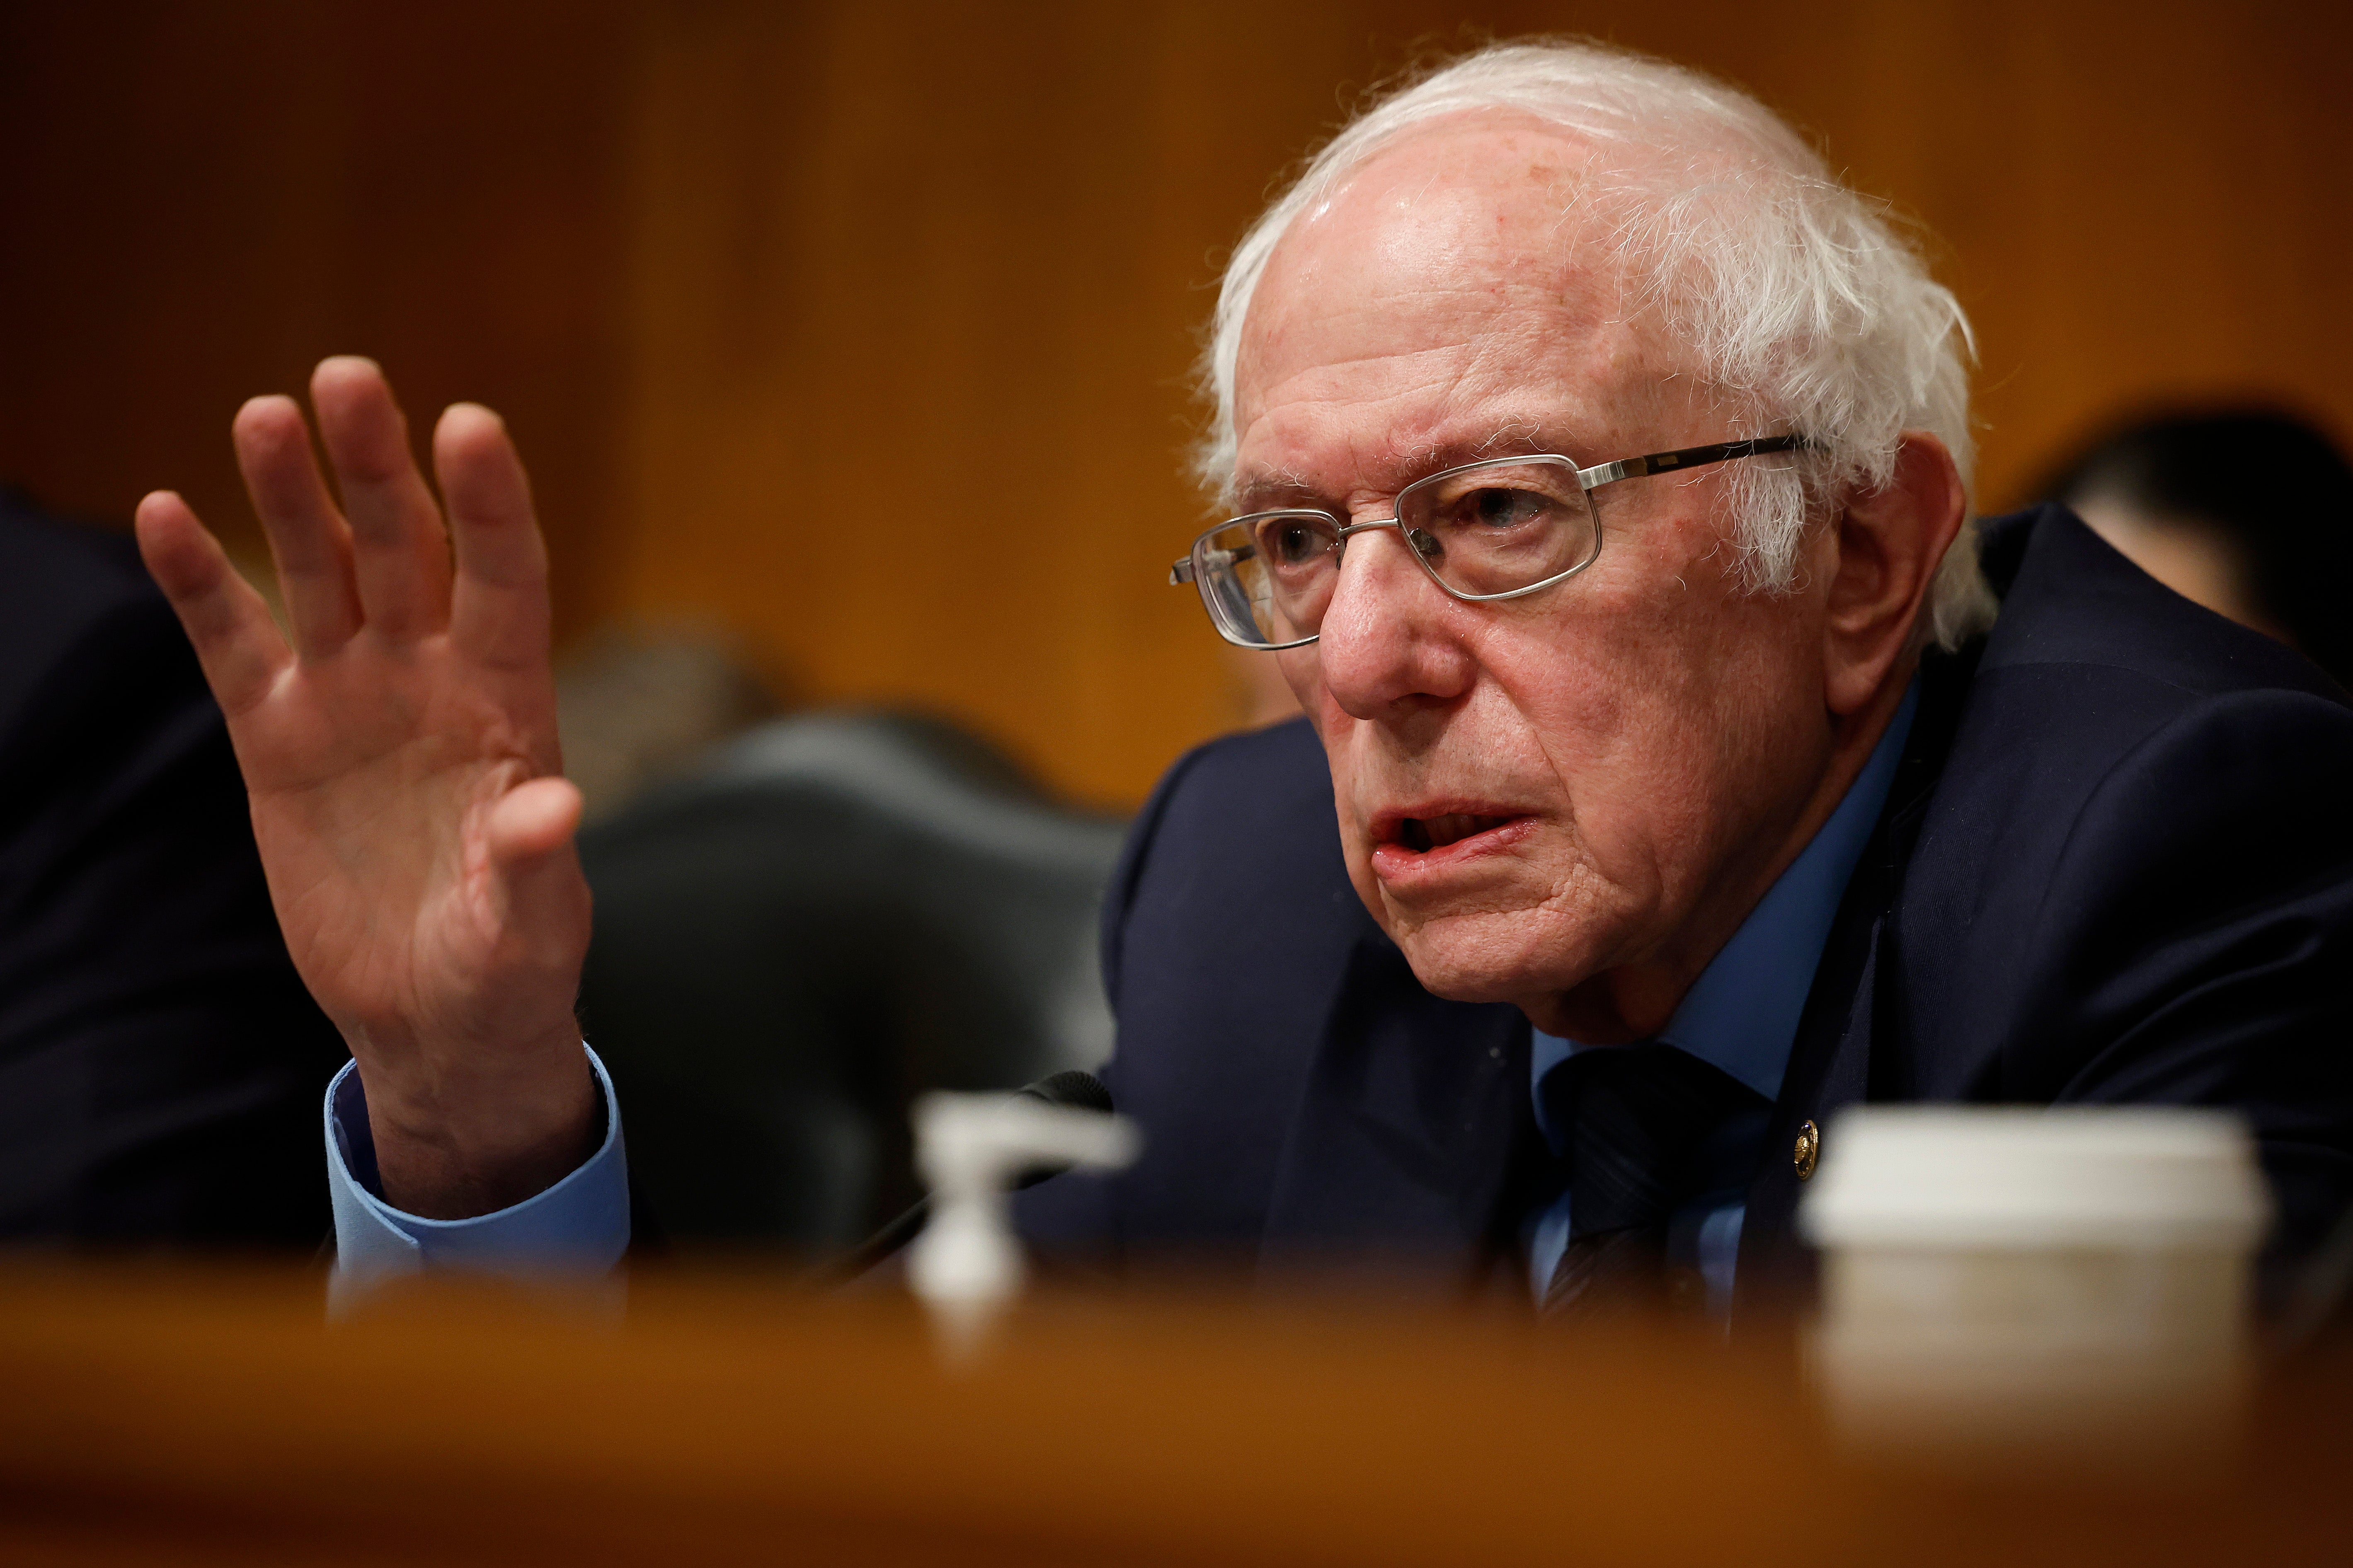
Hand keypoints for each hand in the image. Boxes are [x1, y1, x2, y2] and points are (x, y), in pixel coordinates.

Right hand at [136, 357, 595, 1218]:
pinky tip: (163, 512)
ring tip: (263, 415)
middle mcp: (430, 678)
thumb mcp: (528, 929)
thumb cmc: (505, 966)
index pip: (509, 580)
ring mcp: (349, 697)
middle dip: (378, 467)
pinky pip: (232, 643)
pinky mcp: (276, 736)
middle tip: (348, 376)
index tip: (471, 425)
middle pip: (406, 548)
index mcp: (510, 706)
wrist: (434, 1012)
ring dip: (290, 497)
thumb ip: (534, 866)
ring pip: (317, 572)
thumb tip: (553, 808)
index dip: (491, 505)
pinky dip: (198, 584)